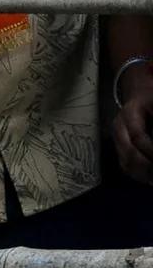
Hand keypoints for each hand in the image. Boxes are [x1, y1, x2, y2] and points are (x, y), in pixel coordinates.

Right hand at [115, 64, 152, 182]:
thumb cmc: (150, 96)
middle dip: (147, 167)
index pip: (139, 138)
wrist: (137, 90)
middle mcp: (119, 128)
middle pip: (128, 153)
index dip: (151, 152)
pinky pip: (124, 164)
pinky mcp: (118, 145)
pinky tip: (148, 178)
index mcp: (129, 115)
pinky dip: (137, 174)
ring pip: (125, 162)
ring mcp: (117, 137)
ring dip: (143, 174)